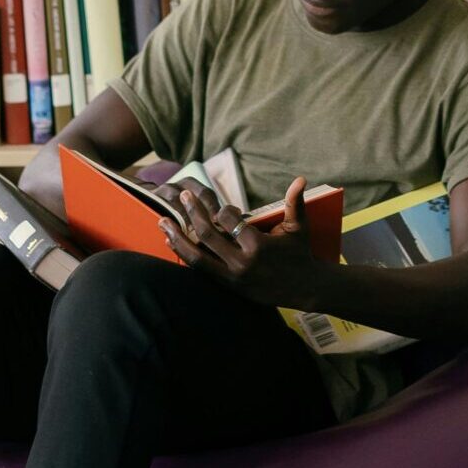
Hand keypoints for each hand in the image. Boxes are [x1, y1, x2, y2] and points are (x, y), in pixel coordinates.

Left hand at [158, 177, 324, 307]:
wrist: (303, 288)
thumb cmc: (299, 253)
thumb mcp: (299, 228)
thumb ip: (295, 202)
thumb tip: (300, 178)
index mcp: (258, 246)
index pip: (229, 220)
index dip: (222, 209)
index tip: (221, 206)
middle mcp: (242, 262)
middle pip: (208, 235)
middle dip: (193, 213)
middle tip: (183, 196)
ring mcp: (232, 277)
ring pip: (197, 257)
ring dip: (178, 238)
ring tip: (163, 222)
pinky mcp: (228, 286)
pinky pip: (201, 270)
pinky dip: (185, 255)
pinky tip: (172, 243)